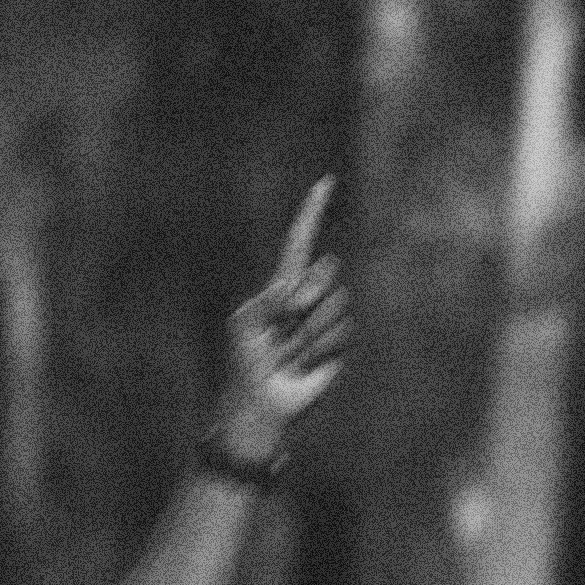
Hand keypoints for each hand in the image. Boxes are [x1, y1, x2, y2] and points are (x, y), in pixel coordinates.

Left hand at [216, 183, 353, 455]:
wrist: (261, 402)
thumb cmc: (245, 362)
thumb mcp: (244, 324)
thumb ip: (266, 299)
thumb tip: (295, 288)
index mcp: (282, 285)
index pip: (300, 241)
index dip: (313, 212)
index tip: (325, 182)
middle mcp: (309, 296)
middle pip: (325, 272)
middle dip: (305, 298)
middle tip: (283, 326)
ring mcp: (326, 319)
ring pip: (334, 306)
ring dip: (305, 334)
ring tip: (287, 354)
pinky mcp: (340, 343)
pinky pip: (340, 334)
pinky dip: (317, 351)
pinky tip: (303, 365)